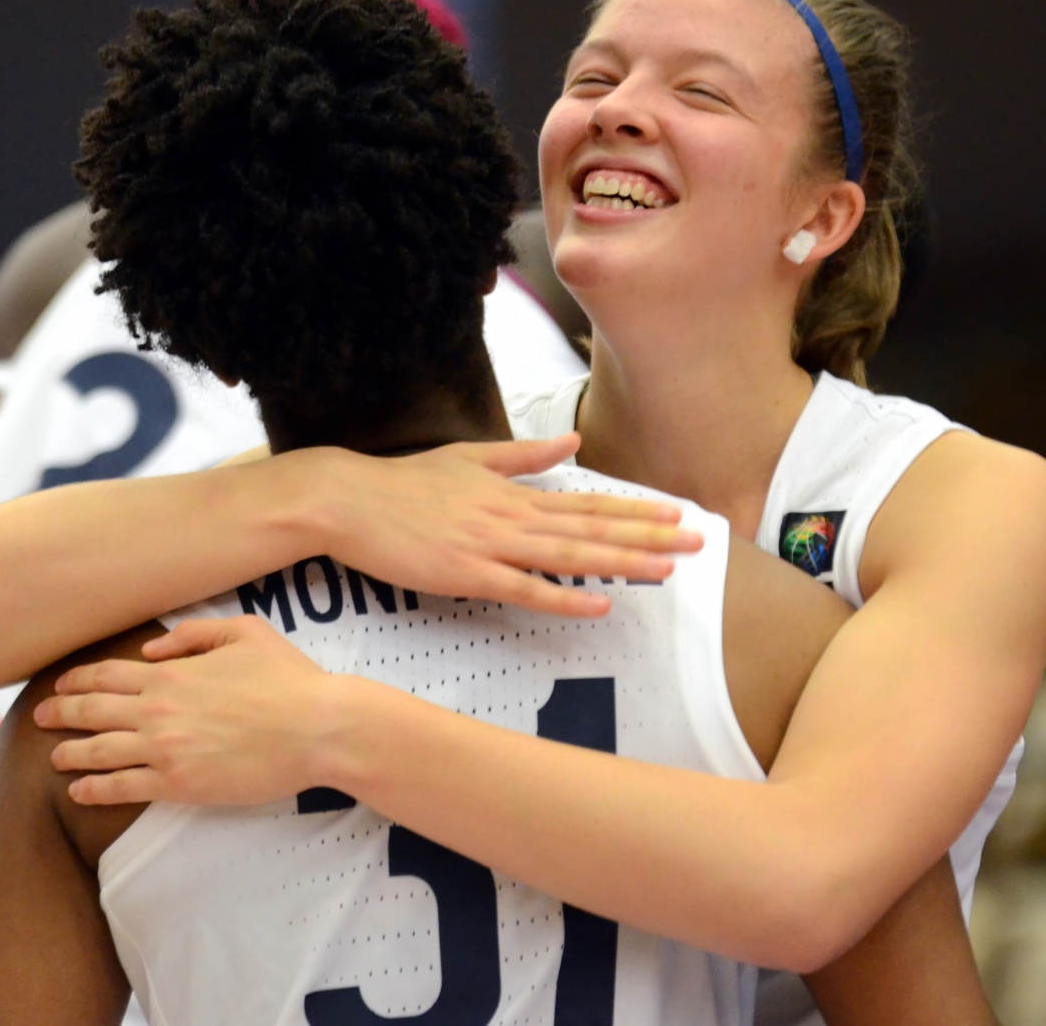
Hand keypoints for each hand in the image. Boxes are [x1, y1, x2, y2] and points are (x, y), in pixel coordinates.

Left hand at [34, 616, 334, 805]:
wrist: (316, 727)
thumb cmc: (288, 678)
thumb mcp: (246, 632)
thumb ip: (194, 634)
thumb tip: (151, 648)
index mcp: (171, 672)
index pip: (106, 674)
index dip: (77, 679)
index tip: (60, 685)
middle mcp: (157, 710)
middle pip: (91, 711)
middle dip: (60, 713)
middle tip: (40, 718)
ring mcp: (164, 749)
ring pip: (98, 751)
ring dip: (69, 753)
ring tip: (54, 756)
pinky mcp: (178, 784)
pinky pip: (121, 788)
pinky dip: (93, 788)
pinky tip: (79, 789)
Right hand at [313, 433, 702, 616]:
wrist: (349, 499)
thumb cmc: (403, 484)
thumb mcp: (469, 458)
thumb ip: (522, 455)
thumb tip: (570, 441)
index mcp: (512, 492)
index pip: (586, 501)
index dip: (634, 509)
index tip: (676, 513)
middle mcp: (511, 516)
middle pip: (591, 528)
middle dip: (647, 536)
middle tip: (697, 543)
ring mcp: (490, 544)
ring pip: (568, 555)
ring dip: (620, 562)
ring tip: (666, 569)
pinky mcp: (465, 573)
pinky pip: (524, 589)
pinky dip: (564, 596)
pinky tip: (599, 603)